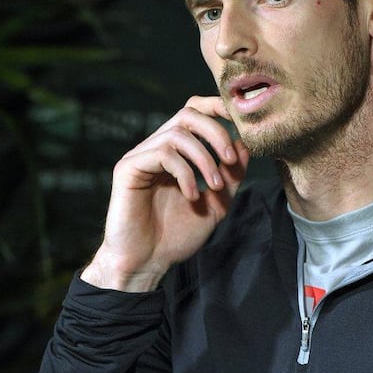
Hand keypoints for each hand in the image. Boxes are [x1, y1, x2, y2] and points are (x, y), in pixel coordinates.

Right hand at [81, 96, 248, 291]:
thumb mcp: (217, 203)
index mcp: (176, 151)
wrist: (147, 263)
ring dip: (204, 159)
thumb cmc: (176, 236)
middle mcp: (157, 147)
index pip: (195, 112)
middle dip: (216, 132)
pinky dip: (185, 173)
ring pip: (178, 133)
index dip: (217, 108)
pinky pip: (162, 154)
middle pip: (188, 113)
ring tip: (215, 186)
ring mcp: (140, 156)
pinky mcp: (127, 168)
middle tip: (231, 160)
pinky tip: (192, 196)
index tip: (241, 123)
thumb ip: (231, 175)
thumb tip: (245, 144)